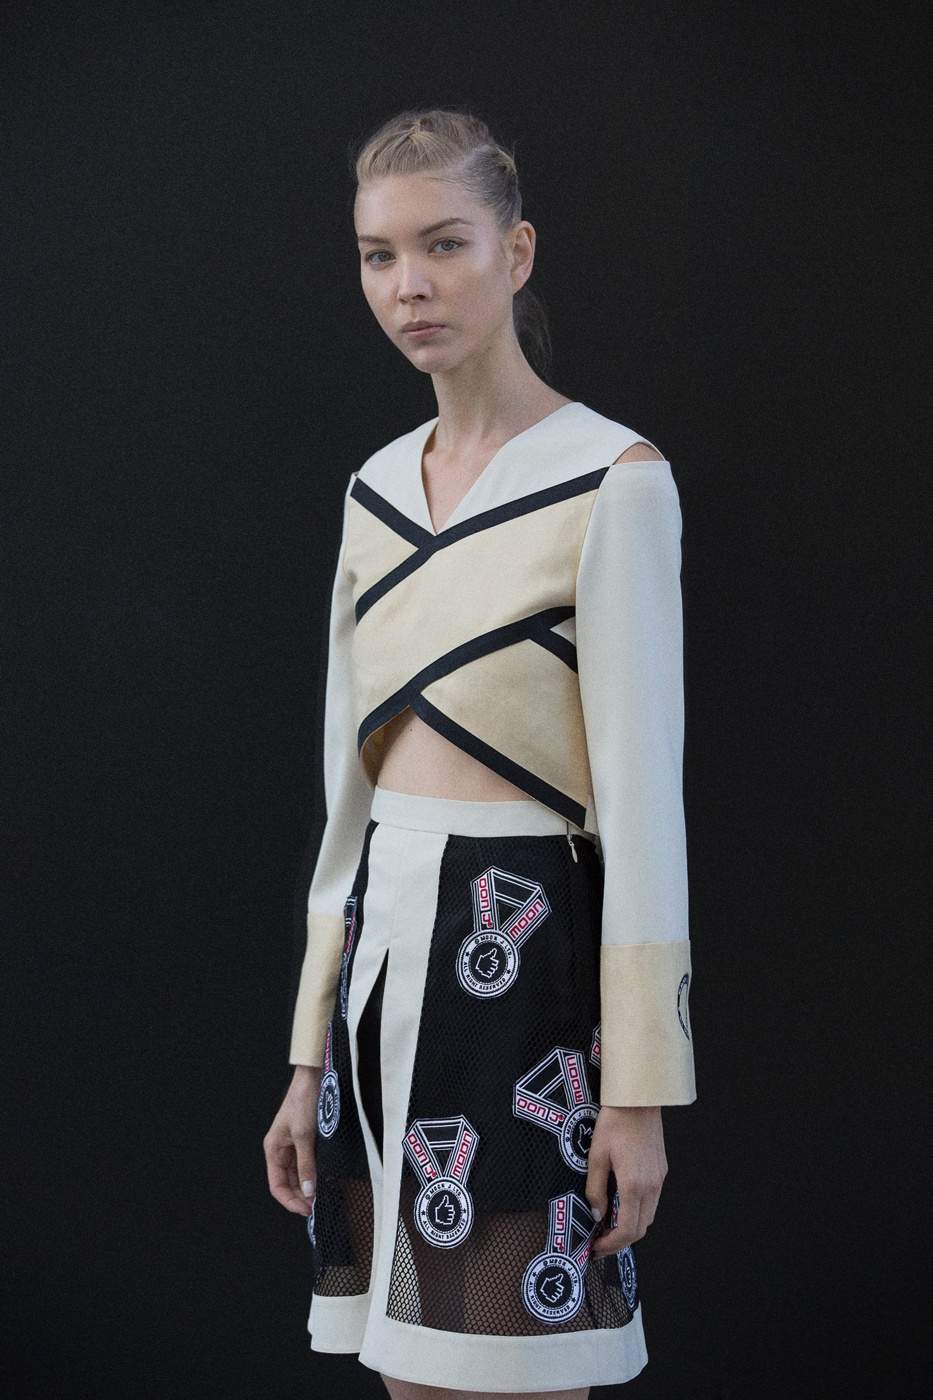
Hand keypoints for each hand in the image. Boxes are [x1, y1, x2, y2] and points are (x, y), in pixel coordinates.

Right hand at [263, 1065, 321, 1216]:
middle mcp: (282, 1149)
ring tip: (322, 1197)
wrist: (313, 1077)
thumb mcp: (304, 1136)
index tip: (306, 1210)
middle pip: (288, 1182)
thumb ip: (306, 1165)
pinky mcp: (307, 1139)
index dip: (289, 1200)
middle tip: (317, 1207)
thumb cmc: (303, 1101)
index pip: (277, 1185)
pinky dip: (315, 1173)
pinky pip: (308, 1163)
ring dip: (309, 1187)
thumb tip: (308, 1191)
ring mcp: (294, 1145)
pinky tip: (324, 1180)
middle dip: (300, 1196)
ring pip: (299, 1174)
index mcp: (274, 1149)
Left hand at [586, 1105, 666, 1257]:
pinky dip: (637, 1210)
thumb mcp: (596, 1157)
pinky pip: (652, 1200)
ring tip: (608, 1224)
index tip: (597, 1248)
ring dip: (630, 1226)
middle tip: (600, 1241)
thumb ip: (596, 1190)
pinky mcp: (661, 1169)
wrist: (638, 1098)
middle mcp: (652, 1185)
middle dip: (621, 1240)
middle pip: (641, 1228)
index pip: (628, 1230)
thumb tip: (597, 1215)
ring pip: (648, 1216)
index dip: (612, 1244)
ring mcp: (659, 1178)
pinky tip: (621, 1204)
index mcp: (635, 1184)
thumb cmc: (615, 1122)